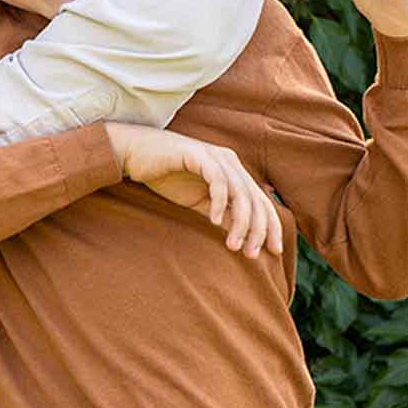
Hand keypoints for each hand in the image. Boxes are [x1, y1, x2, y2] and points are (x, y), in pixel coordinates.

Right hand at [105, 123, 282, 257]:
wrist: (134, 153)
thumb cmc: (165, 175)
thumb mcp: (198, 200)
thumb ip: (222, 212)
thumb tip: (244, 233)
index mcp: (233, 170)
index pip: (261, 201)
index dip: (271, 227)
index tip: (273, 252)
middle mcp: (229, 160)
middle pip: (256, 199)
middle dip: (258, 230)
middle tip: (251, 255)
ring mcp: (214, 156)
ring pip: (240, 193)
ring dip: (240, 222)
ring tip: (233, 245)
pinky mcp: (197, 155)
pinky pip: (218, 181)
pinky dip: (220, 203)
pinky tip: (214, 221)